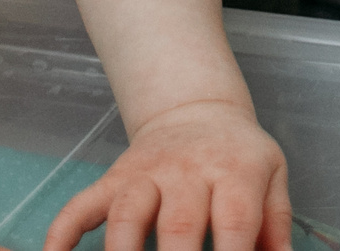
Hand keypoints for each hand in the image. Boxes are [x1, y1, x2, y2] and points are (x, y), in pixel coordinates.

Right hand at [46, 100, 291, 250]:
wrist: (195, 107)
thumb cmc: (239, 155)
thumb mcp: (273, 178)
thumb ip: (276, 227)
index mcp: (233, 173)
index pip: (236, 223)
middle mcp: (185, 172)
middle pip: (178, 226)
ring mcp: (144, 175)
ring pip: (126, 215)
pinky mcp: (112, 179)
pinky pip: (81, 205)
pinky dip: (63, 233)